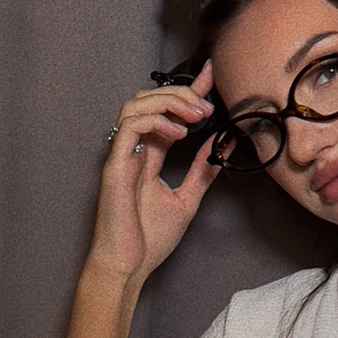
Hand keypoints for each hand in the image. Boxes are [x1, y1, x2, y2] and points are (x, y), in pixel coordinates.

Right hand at [87, 60, 221, 284]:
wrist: (128, 265)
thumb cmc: (150, 238)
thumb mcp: (187, 199)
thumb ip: (202, 170)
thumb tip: (222, 144)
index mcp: (148, 155)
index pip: (168, 112)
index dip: (189, 89)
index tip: (212, 73)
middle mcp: (134, 150)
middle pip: (148, 99)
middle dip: (181, 93)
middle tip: (207, 106)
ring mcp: (122, 155)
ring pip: (135, 104)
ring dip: (169, 102)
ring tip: (195, 116)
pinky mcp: (114, 165)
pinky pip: (130, 127)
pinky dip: (156, 122)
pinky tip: (179, 134)